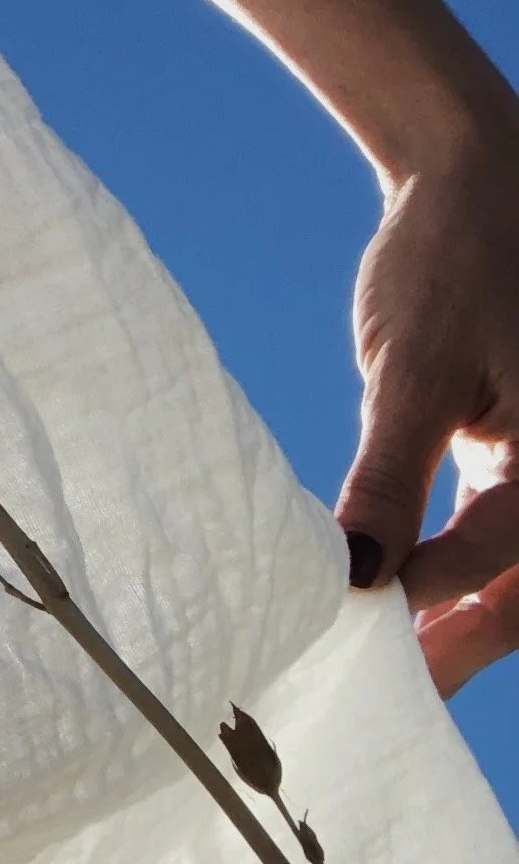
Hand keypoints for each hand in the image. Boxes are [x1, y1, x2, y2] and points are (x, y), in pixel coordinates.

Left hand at [335, 105, 518, 696]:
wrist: (475, 171)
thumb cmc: (449, 256)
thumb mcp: (412, 367)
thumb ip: (392, 474)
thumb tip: (360, 573)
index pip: (511, 553)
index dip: (441, 602)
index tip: (367, 636)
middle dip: (470, 639)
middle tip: (387, 692)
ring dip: (467, 615)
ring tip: (391, 668)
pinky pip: (508, 532)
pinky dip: (464, 572)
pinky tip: (406, 607)